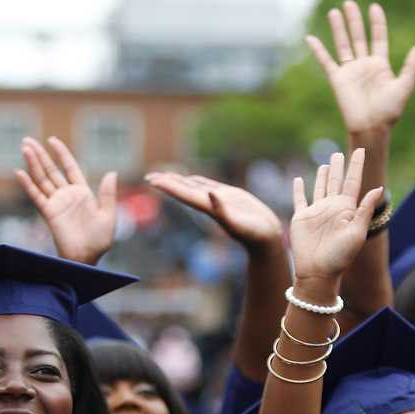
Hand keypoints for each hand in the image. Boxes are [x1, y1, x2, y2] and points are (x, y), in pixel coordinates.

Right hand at [14, 136, 116, 264]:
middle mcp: (67, 195)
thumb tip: (112, 172)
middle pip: (51, 170)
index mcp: (82, 192)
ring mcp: (56, 203)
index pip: (70, 167)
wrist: (86, 257)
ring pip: (42, 179)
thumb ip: (108, 194)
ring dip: (33, 164)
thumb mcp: (108, 216)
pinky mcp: (49, 212)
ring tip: (24, 148)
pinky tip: (18, 172)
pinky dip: (27, 184)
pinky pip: (36, 196)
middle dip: (40, 154)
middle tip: (28, 140)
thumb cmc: (99, 241)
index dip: (61, 153)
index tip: (52, 140)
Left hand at [144, 172, 282, 248]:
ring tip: (164, 175)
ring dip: (179, 181)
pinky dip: (198, 181)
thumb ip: (223, 210)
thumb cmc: (254, 234)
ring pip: (194, 186)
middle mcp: (210, 203)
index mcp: (208, 209)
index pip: (183, 195)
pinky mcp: (230, 196)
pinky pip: (209, 185)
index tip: (152, 180)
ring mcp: (218, 199)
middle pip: (183, 190)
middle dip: (166, 182)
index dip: (168, 187)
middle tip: (148, 175)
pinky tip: (191, 178)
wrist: (266, 238)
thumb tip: (210, 194)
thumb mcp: (238, 223)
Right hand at [289, 150, 384, 283]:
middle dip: (338, 167)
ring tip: (326, 163)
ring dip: (322, 175)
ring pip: (319, 187)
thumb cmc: (340, 257)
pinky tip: (298, 179)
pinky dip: (298, 189)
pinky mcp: (301, 218)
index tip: (361, 150)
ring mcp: (316, 212)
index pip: (353, 182)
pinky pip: (299, 200)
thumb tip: (379, 188)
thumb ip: (365, 210)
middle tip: (339, 153)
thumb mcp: (357, 233)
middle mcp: (332, 208)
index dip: (356, 166)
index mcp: (347, 209)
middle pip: (336, 181)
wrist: (318, 273)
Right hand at [305, 1, 414, 136]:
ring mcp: (350, 71)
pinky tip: (310, 38)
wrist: (371, 128)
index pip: (378, 38)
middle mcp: (364, 65)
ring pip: (343, 44)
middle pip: (358, 37)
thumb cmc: (389, 111)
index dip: (377, 23)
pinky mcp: (337, 79)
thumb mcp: (404, 86)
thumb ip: (411, 66)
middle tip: (349, 3)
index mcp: (380, 65)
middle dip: (354, 20)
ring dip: (338, 28)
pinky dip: (318, 50)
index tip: (374, 7)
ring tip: (334, 12)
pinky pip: (326, 61)